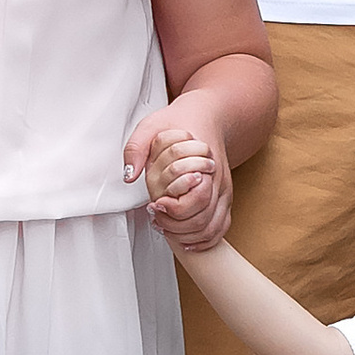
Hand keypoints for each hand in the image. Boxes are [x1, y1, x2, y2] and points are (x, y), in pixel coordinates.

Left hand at [126, 105, 232, 251]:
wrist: (210, 115)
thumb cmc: (181, 121)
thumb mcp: (151, 126)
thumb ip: (136, 148)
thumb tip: (129, 176)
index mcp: (206, 165)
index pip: (198, 200)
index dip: (174, 209)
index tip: (155, 204)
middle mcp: (220, 182)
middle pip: (203, 221)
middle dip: (175, 226)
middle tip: (156, 216)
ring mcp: (225, 192)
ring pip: (212, 229)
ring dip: (187, 236)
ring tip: (166, 227)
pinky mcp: (224, 199)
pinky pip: (220, 228)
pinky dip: (203, 239)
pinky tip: (185, 239)